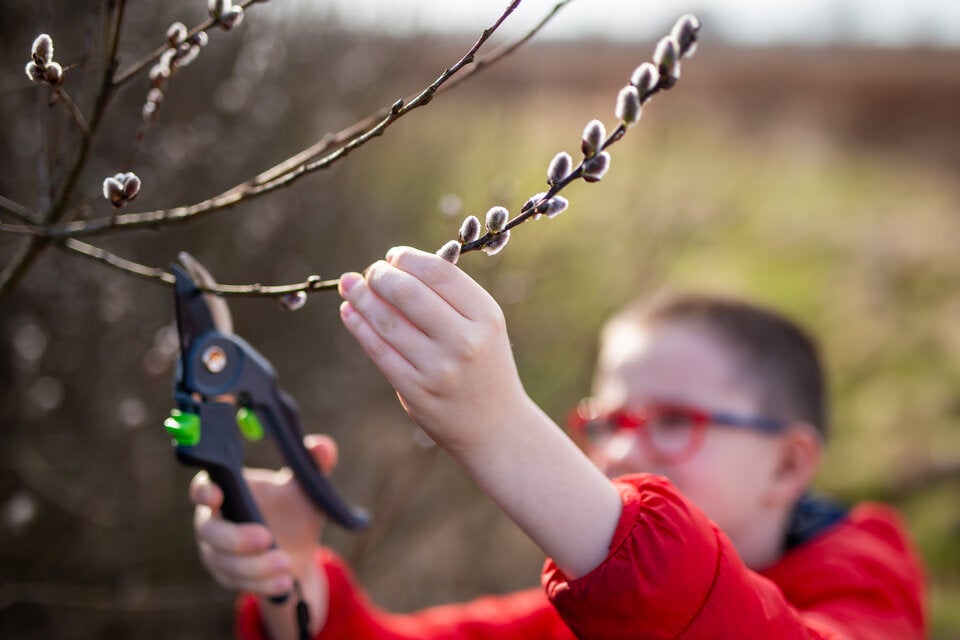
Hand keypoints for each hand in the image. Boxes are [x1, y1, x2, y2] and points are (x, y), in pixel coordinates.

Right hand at [191, 434, 336, 633]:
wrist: (298, 552)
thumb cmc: (294, 510)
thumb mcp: (306, 489)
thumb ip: (314, 465)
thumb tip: (322, 446)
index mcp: (228, 491)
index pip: (203, 487)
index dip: (203, 491)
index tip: (217, 494)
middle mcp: (215, 522)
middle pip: (209, 531)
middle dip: (236, 537)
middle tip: (266, 537)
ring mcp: (218, 553)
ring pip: (226, 563)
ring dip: (255, 566)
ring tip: (285, 562)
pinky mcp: (229, 578)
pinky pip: (240, 584)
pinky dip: (264, 584)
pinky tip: (285, 582)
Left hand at [337, 246, 527, 458]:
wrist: (496, 427)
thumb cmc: (484, 365)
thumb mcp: (484, 326)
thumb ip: (449, 297)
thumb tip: (394, 266)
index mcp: (486, 316)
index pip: (438, 272)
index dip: (408, 258)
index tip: (393, 257)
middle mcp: (465, 340)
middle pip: (408, 292)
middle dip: (380, 275)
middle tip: (370, 272)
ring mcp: (439, 368)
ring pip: (387, 321)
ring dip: (361, 297)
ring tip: (349, 285)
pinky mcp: (416, 390)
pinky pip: (378, 350)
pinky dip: (359, 326)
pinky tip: (349, 312)